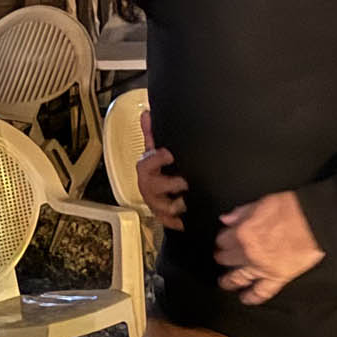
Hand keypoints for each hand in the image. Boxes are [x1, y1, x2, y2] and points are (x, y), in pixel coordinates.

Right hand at [135, 108, 187, 228]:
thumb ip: (151, 134)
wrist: (159, 196)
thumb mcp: (154, 152)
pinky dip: (181, 221)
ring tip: (190, 198)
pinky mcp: (166, 219)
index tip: (170, 154)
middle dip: (171, 183)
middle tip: (185, 180)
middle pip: (154, 187)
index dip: (158, 158)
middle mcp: (149, 188)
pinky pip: (173, 223)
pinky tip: (190, 216)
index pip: (147, 163)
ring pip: (166, 207)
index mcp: (146, 169)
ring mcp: (157, 205)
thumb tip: (146, 114)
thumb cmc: (157, 171)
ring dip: (178, 203)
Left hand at [214, 190, 325, 303]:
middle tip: (221, 258)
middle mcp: (249, 252)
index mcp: (243, 232)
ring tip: (225, 283)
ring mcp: (262, 267)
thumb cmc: (293, 209)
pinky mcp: (277, 277)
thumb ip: (241, 212)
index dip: (222, 239)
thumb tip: (227, 219)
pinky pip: (261, 292)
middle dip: (222, 257)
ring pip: (238, 278)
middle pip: (227, 259)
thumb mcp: (262, 202)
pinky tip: (246, 299)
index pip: (223, 239)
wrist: (315, 221)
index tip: (222, 240)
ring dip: (229, 281)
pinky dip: (252, 297)